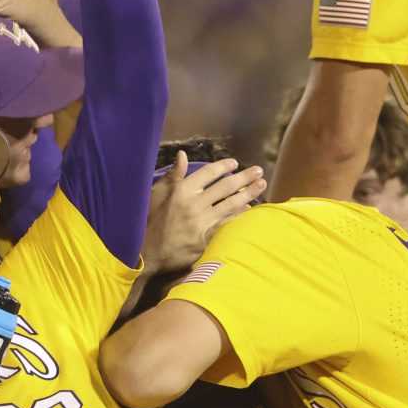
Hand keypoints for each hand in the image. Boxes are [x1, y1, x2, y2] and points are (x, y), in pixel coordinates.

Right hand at [146, 152, 266, 274]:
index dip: (223, 166)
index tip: (235, 163)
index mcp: (181, 191)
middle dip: (244, 178)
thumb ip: (173, 175)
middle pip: (225, 187)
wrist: (146, 252)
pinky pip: (227, 224)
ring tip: (261, 186)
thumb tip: (183, 155)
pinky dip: (239, 216)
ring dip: (248, 194)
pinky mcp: (206, 239)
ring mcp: (201, 223)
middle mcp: (194, 204)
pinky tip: (250, 211)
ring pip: (230, 205)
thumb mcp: (156, 194)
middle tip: (258, 171)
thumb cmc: (149, 221)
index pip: (208, 174)